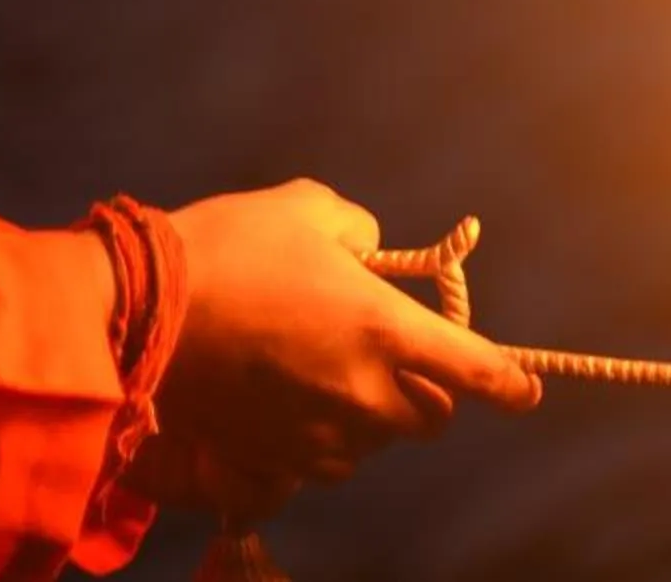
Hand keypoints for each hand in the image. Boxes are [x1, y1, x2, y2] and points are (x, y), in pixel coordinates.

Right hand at [131, 179, 538, 520]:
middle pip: (431, 416)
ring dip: (375, 414)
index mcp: (385, 329)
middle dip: (428, 389)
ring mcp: (318, 433)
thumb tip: (371, 253)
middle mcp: (363, 393)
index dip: (509, 383)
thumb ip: (360, 231)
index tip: (527, 392)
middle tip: (398, 354)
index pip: (473, 370)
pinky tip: (301, 402)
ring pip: (377, 441)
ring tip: (336, 372)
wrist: (144, 310)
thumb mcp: (309, 208)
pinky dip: (330, 438)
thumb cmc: (231, 246)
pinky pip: (328, 461)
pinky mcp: (275, 457)